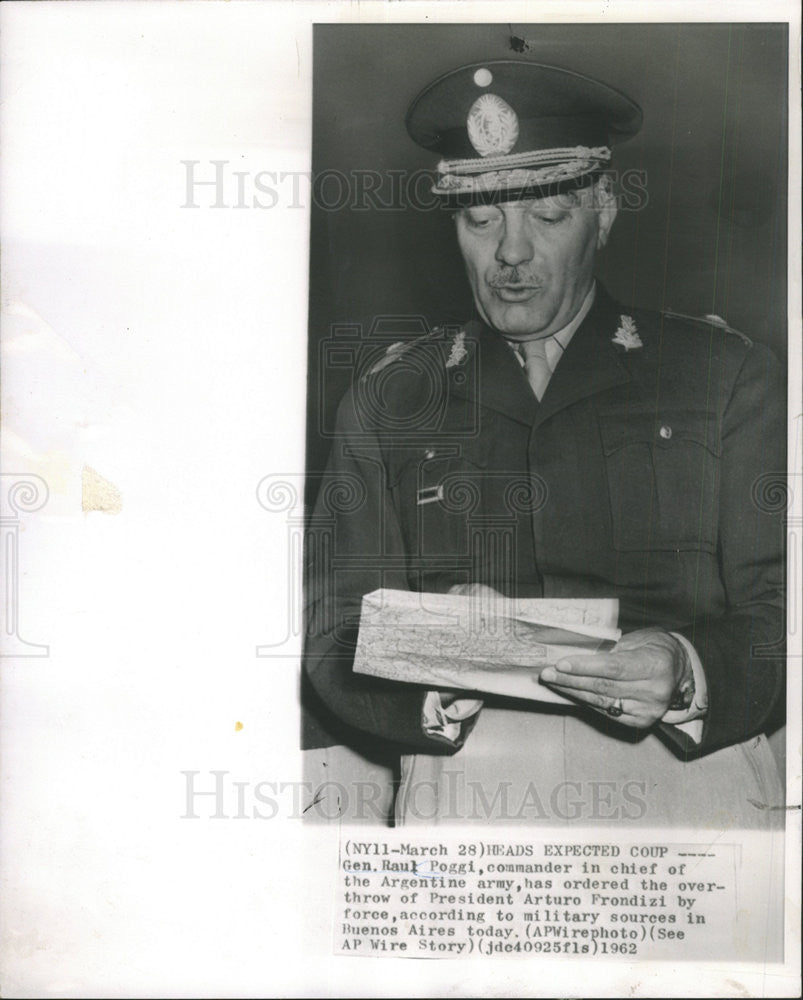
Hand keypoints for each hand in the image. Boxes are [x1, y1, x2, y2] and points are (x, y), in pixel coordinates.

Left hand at [538, 627, 689, 728]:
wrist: (679, 671)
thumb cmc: (654, 649)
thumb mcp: (637, 640)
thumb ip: (611, 650)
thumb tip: (576, 657)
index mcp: (655, 665)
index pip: (613, 668)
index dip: (584, 667)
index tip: (560, 664)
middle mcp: (654, 691)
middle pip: (603, 686)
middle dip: (571, 680)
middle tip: (547, 674)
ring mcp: (648, 710)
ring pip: (602, 701)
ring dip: (573, 692)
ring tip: (553, 683)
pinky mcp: (641, 722)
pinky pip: (606, 712)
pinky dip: (586, 702)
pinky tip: (571, 693)